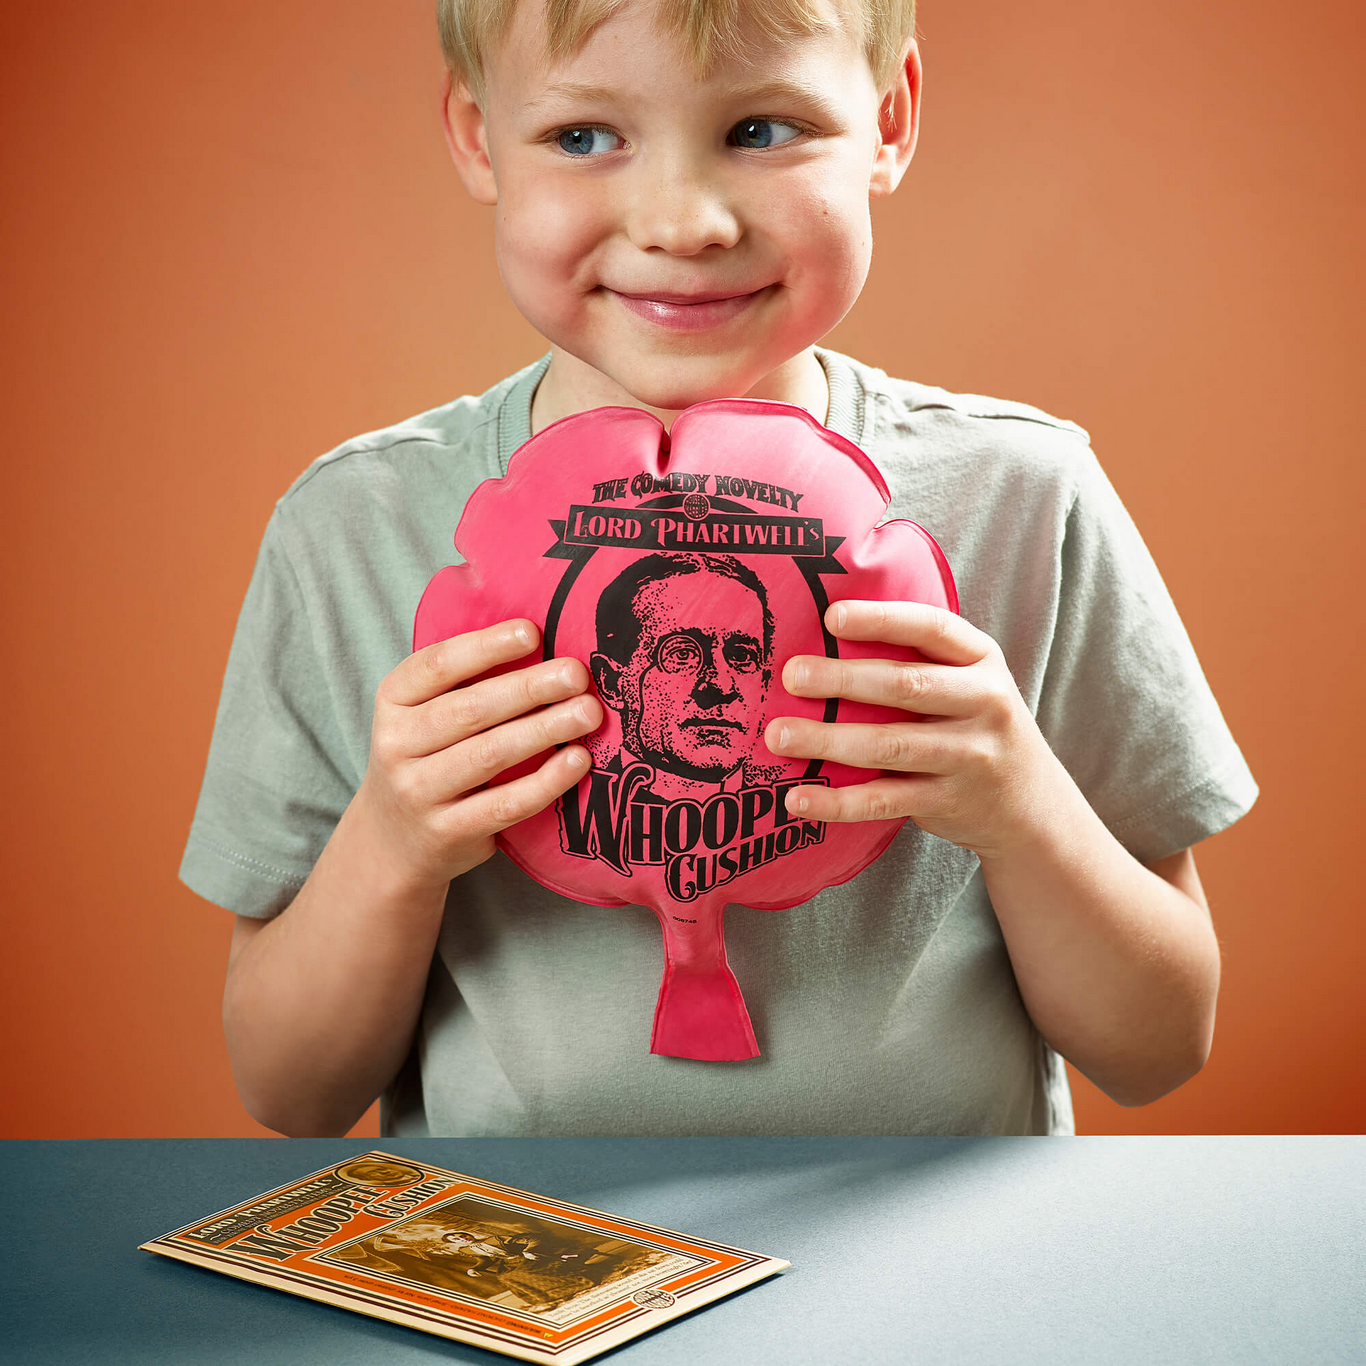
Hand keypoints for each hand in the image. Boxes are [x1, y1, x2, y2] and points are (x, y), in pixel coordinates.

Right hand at [355, 619, 601, 892]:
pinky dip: (545, 782)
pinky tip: (577, 760)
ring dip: (545, 729)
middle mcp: (396, 744)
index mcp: (393, 700)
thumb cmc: (428, 757)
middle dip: (529, 688)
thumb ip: (468, 682)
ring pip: (490, 755)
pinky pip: (504, 804)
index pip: (437, 665)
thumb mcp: (425, 712)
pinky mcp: (447, 832)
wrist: (395, 840)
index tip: (532, 632)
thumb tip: (544, 645)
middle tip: (576, 675)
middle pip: (470, 709)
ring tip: (588, 712)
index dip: (485, 647)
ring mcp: (418, 792)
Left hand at [765, 601, 1070, 859]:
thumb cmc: (975, 725)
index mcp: (981, 660)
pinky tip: (797, 798)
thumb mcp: (968, 680)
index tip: (831, 616)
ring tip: (778, 735)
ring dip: (828, 741)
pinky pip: (885, 800)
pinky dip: (838, 802)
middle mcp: (983, 703)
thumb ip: (918, 659)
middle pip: (905, 685)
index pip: (932, 628)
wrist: (1030, 804)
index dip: (881, 619)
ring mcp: (968, 755)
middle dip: (843, 679)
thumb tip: (823, 636)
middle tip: (791, 675)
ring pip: (890, 745)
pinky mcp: (948, 801)